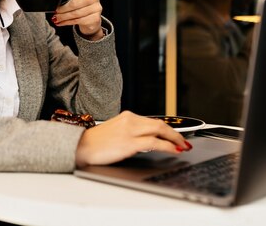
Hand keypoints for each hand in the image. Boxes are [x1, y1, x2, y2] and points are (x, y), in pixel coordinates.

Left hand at [52, 0, 103, 39]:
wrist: (91, 20)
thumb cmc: (81, 6)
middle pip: (74, 3)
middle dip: (62, 9)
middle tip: (54, 11)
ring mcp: (96, 8)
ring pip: (75, 14)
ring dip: (63, 17)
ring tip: (56, 18)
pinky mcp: (95, 18)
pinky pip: (78, 21)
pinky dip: (67, 22)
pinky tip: (61, 23)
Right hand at [75, 111, 191, 167]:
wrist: (81, 146)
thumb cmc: (96, 142)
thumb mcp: (116, 131)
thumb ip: (131, 132)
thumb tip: (148, 141)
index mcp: (127, 117)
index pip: (153, 121)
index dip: (168, 129)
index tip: (176, 135)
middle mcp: (130, 120)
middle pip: (160, 124)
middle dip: (175, 133)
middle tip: (184, 141)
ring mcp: (130, 131)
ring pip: (160, 130)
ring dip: (175, 139)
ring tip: (182, 146)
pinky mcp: (129, 143)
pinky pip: (154, 142)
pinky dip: (167, 146)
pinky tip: (173, 150)